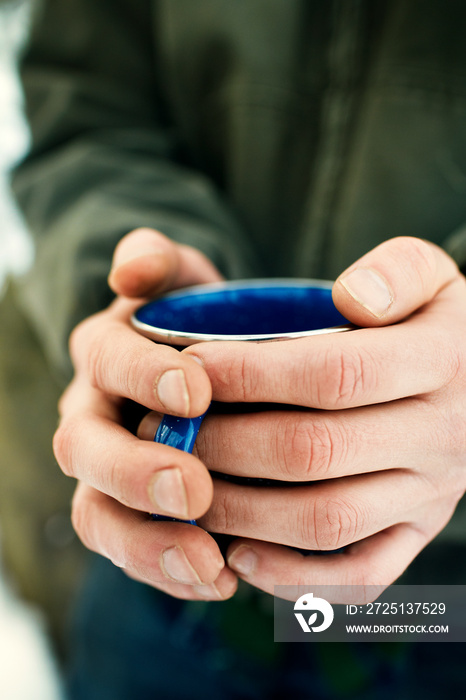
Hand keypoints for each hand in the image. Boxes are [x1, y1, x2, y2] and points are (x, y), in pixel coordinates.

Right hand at [53, 228, 237, 599]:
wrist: (202, 363)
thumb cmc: (196, 319)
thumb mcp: (181, 278)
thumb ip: (157, 261)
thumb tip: (132, 269)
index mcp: (103, 356)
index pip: (106, 362)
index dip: (143, 377)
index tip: (198, 391)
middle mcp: (93, 416)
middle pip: (86, 452)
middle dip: (136, 473)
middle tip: (193, 489)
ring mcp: (107, 472)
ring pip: (100, 515)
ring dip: (149, 544)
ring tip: (210, 566)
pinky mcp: (132, 515)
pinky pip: (136, 551)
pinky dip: (173, 571)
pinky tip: (225, 580)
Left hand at [168, 237, 465, 597]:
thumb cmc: (433, 322)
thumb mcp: (429, 274)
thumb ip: (397, 271)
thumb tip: (352, 298)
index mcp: (442, 364)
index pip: (335, 374)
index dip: (252, 373)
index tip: (189, 366)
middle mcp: (441, 438)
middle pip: (315, 451)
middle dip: (226, 442)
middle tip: (165, 428)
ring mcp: (430, 496)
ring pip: (325, 521)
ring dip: (240, 510)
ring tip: (182, 484)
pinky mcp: (417, 533)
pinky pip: (357, 576)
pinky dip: (292, 575)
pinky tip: (236, 554)